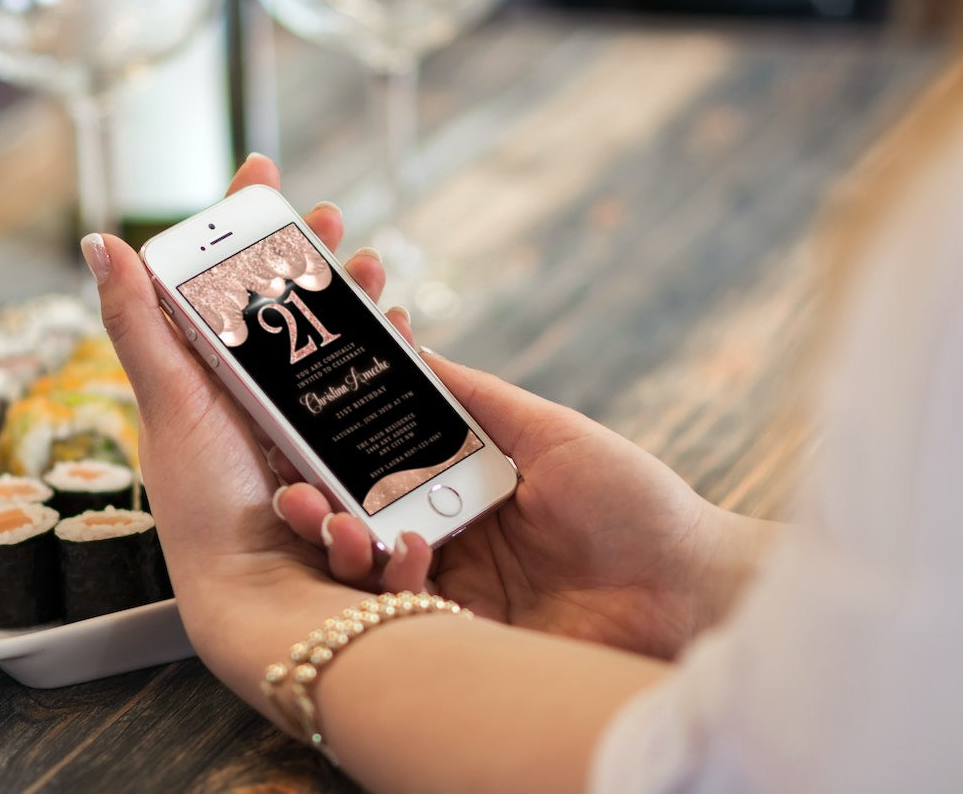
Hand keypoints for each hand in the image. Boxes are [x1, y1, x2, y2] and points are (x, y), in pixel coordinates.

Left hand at [80, 154, 413, 687]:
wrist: (262, 590)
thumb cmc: (202, 500)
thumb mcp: (169, 400)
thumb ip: (138, 323)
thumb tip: (99, 240)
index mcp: (206, 369)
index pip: (224, 277)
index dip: (245, 222)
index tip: (265, 170)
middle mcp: (251, 388)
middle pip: (289, 301)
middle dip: (315, 253)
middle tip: (333, 220)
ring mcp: (299, 417)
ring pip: (334, 339)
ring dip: (358, 299)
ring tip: (376, 275)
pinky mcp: (341, 446)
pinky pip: (366, 388)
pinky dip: (385, 358)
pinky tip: (400, 341)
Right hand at [275, 343, 776, 660]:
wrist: (690, 587)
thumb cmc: (632, 500)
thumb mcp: (546, 431)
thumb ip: (473, 396)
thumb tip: (411, 345)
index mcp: (458, 486)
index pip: (376, 465)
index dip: (333, 450)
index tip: (296, 428)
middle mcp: (445, 537)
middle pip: (358, 519)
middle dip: (315, 505)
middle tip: (294, 492)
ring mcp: (453, 590)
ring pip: (368, 569)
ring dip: (342, 544)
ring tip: (341, 526)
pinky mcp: (464, 639)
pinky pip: (405, 615)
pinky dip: (391, 584)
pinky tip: (402, 557)